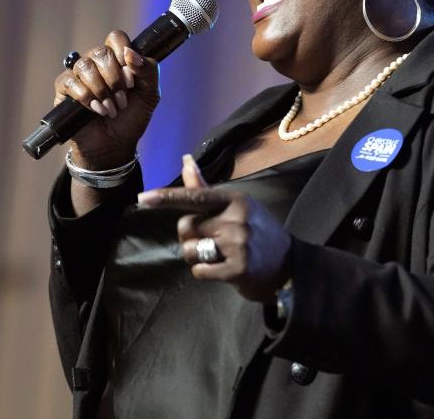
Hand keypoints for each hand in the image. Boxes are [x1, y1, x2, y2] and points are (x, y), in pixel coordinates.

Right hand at [53, 30, 159, 166]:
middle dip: (115, 78)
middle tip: (122, 99)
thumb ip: (148, 70)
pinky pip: (69, 81)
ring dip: (102, 90)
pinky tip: (95, 110)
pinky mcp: (64, 90)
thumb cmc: (132, 118)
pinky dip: (85, 97)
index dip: (123, 53)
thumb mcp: (150, 94)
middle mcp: (97, 63)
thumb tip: (131, 54)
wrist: (115, 144)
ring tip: (110, 109)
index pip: (116, 38)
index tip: (132, 78)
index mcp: (118, 59)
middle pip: (101, 52)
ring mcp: (79, 75)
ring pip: (85, 66)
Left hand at [135, 155, 291, 301]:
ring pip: (190, 250)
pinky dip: (205, 272)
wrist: (289, 264)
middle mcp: (236, 219)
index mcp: (234, 199)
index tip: (144, 199)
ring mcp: (237, 245)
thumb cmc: (257, 231)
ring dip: (197, 256)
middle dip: (190, 236)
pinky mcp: (237, 270)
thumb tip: (185, 160)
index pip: (195, 196)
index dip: (167, 198)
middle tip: (210, 241)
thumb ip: (205, 187)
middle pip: (186, 227)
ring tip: (218, 255)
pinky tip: (223, 269)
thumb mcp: (235, 205)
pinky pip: (199, 271)